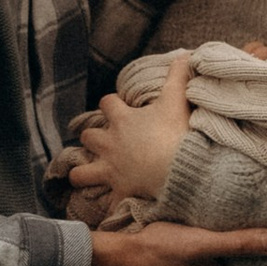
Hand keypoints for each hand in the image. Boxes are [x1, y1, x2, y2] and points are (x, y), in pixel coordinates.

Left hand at [66, 55, 192, 211]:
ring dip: (82, 173)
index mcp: (122, 120)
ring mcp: (111, 169)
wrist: (179, 169)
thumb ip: (178, 76)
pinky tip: (106, 212)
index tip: (118, 106)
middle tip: (104, 142)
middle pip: (87, 137)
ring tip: (87, 175)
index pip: (106, 103)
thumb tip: (186, 53)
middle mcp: (110, 144)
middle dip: (92, 138)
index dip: (111, 104)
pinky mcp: (119, 190)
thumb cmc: (175, 133)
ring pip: (81, 172)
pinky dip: (107, 208)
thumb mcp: (177, 100)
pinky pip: (107, 205)